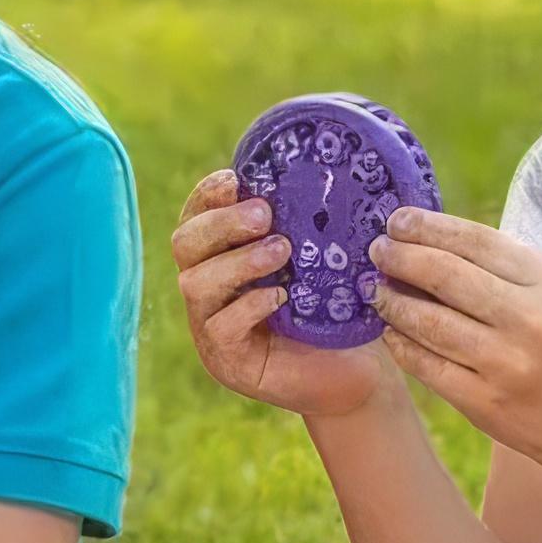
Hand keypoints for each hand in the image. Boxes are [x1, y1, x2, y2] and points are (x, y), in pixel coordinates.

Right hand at [172, 166, 395, 424]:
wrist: (357, 372)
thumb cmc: (339, 309)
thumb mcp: (322, 259)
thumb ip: (305, 224)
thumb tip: (316, 170)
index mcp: (223, 257)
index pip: (196, 217)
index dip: (207, 195)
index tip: (236, 179)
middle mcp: (209, 289)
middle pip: (184, 244)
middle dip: (221, 223)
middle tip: (264, 215)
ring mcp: (211, 327)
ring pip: (194, 283)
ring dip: (237, 262)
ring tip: (282, 252)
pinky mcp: (227, 361)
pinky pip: (219, 327)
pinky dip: (248, 305)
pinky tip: (281, 297)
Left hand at [369, 214, 541, 470]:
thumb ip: (507, 269)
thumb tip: (432, 239)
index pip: (478, 241)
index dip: (430, 227)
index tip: (398, 221)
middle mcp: (530, 321)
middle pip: (446, 276)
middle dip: (402, 257)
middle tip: (378, 250)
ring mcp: (505, 364)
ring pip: (429, 322)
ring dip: (393, 301)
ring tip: (376, 289)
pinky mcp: (484, 402)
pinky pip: (427, 365)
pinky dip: (401, 344)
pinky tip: (390, 330)